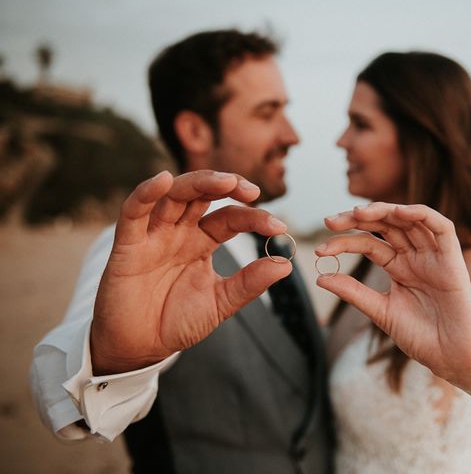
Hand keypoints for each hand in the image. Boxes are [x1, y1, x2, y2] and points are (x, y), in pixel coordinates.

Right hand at [91, 170, 292, 374]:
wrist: (139, 348)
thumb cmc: (176, 322)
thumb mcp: (220, 303)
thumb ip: (249, 283)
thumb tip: (285, 265)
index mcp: (202, 242)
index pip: (230, 218)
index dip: (254, 218)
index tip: (279, 227)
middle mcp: (179, 232)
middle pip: (202, 195)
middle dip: (227, 186)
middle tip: (253, 191)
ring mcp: (154, 235)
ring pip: (174, 195)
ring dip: (198, 183)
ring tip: (225, 181)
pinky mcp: (128, 245)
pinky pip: (133, 213)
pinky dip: (146, 194)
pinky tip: (163, 180)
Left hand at [315, 202, 470, 390]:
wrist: (454, 359)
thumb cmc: (422, 338)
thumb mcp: (381, 311)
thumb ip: (354, 292)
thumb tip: (320, 277)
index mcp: (398, 267)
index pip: (368, 243)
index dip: (344, 242)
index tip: (320, 250)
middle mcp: (415, 256)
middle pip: (385, 225)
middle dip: (357, 218)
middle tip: (330, 221)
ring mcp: (434, 256)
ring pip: (409, 220)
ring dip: (384, 211)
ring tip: (358, 213)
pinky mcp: (453, 260)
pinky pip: (442, 228)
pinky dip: (422, 214)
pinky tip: (399, 212)